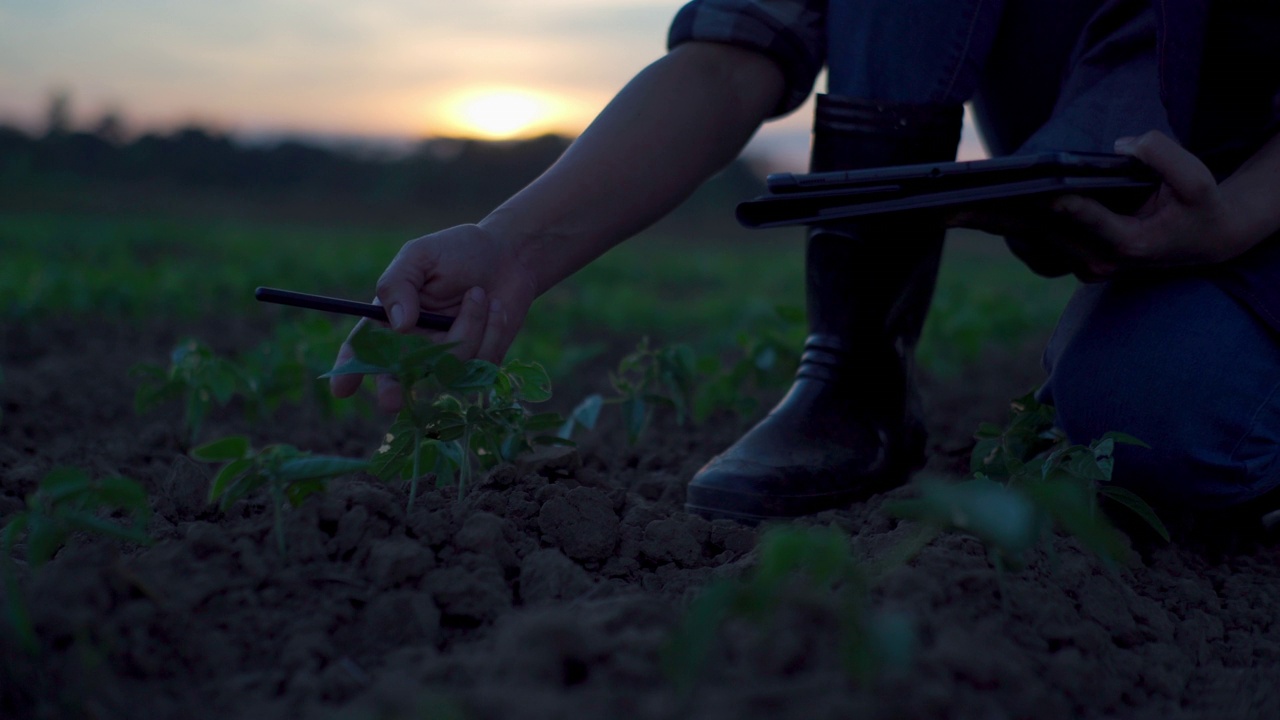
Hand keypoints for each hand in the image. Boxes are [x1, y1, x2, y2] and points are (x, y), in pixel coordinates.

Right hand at [328, 224, 538, 412]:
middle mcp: (416, 343)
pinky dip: (491, 331)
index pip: (363, 347)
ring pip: (448, 366)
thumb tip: (399, 325)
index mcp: (391, 316)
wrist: (509, 255)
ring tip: (479, 293)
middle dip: (392, 390)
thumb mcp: (421, 255)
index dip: (350, 370)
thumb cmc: (458, 251)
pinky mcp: (478, 363)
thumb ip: (400, 283)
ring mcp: (447, 357)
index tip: (342, 388)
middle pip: (396, 377)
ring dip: (468, 326)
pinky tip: (495, 308)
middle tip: (392, 400)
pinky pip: (480, 364)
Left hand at [949, 131, 1243, 280]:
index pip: (1092, 224)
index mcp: (1130, 246)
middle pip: (1041, 236)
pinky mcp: (1067, 256)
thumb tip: (1124, 144)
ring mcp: (1080, 262)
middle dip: (998, 220)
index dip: (1069, 208)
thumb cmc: (1199, 207)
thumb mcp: (1198, 181)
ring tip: (947, 208)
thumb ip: (1166, 158)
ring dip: (988, 225)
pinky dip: (1000, 225)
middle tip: (954, 206)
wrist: (1201, 241)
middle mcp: (1098, 260)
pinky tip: (968, 210)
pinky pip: (1028, 240)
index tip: (1043, 195)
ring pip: (1028, 241)